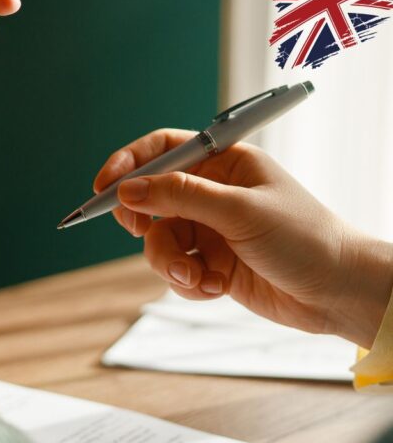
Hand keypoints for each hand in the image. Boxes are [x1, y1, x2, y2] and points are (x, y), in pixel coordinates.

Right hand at [94, 129, 392, 347]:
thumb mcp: (239, 211)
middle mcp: (214, 193)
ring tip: (195, 277)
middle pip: (151, 197)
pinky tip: (215, 288)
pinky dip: (188, 282)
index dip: (129, 163)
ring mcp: (210, 229)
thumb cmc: (305, 238)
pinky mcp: (211, 264)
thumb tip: (127, 190)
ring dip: (170, 262)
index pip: (164, 149)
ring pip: (160, 240)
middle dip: (144, 221)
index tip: (104, 186)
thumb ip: (180, 197)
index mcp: (225, 162)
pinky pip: (176, 269)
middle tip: (141, 232)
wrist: (338, 293)